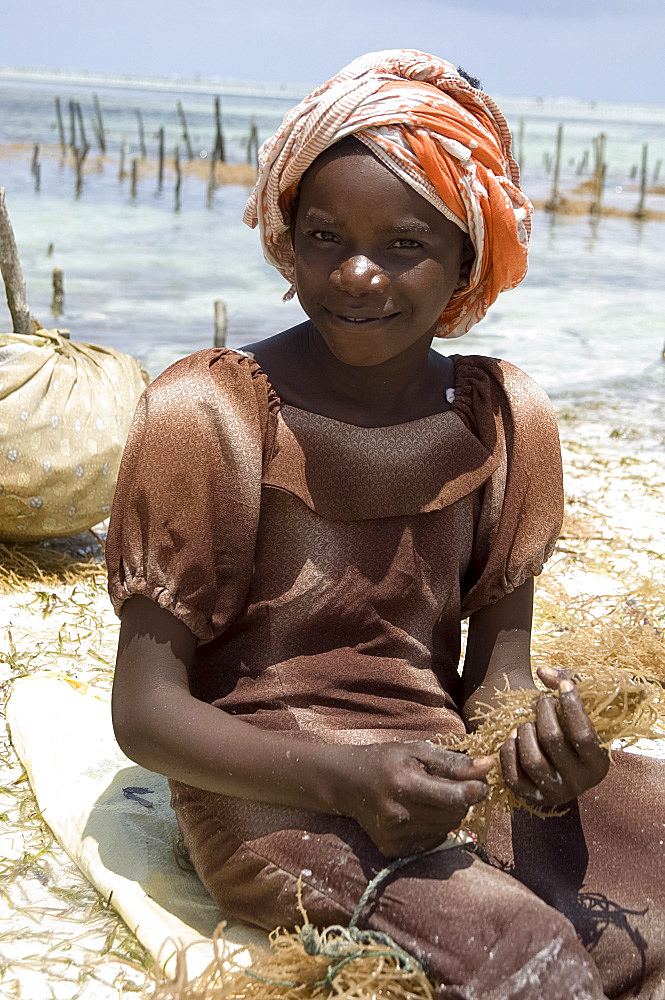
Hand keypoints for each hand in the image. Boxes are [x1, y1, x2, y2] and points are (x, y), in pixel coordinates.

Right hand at [338, 741, 491, 857]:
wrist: (347, 784)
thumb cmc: (386, 760)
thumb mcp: (417, 751)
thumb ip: (453, 761)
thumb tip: (489, 765)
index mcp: (404, 784)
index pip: (455, 796)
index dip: (476, 789)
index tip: (482, 781)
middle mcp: (398, 815)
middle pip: (454, 814)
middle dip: (462, 799)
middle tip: (454, 785)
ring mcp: (395, 836)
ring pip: (447, 829)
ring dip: (450, 813)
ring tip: (434, 797)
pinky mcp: (393, 850)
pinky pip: (434, 841)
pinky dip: (436, 826)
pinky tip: (421, 812)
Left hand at [499, 665, 608, 808]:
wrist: (561, 765)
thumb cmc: (571, 729)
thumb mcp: (578, 709)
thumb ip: (566, 682)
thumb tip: (542, 671)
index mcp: (597, 764)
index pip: (583, 734)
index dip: (572, 706)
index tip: (564, 686)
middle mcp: (578, 783)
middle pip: (553, 740)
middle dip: (544, 713)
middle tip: (542, 701)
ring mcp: (554, 792)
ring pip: (532, 759)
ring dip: (524, 732)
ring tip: (527, 722)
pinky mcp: (530, 796)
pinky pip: (512, 776)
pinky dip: (508, 752)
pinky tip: (512, 738)